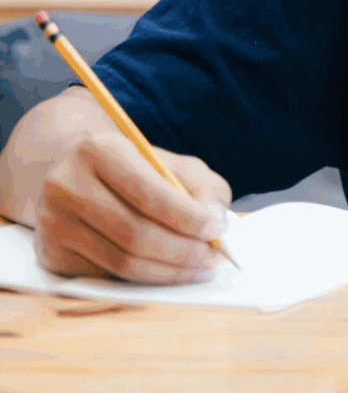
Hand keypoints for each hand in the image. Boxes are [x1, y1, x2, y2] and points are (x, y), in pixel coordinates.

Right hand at [33, 131, 232, 283]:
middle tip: (212, 257)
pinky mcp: (50, 253)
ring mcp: (53, 221)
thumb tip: (216, 220)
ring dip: (168, 271)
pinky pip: (105, 276)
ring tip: (198, 267)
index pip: (147, 191)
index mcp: (100, 150)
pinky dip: (143, 278)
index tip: (215, 230)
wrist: (79, 175)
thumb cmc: (138, 170)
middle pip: (134, 233)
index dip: (186, 216)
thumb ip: (204, 187)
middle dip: (182, 251)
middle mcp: (67, 183)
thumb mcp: (174, 164)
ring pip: (120, 262)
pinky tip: (166, 270)